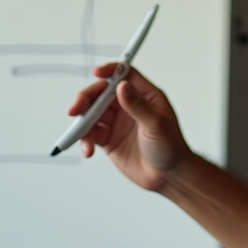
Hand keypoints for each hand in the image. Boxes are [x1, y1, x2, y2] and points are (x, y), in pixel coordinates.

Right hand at [68, 66, 190, 190]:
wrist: (168, 177)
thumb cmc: (171, 148)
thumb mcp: (156, 125)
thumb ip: (138, 106)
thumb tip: (122, 86)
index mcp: (145, 96)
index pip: (124, 74)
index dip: (110, 70)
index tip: (96, 73)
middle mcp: (129, 106)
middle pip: (101, 93)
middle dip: (86, 99)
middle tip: (75, 109)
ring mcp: (117, 122)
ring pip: (92, 113)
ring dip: (83, 123)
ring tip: (84, 139)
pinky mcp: (108, 139)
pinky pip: (90, 133)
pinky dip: (84, 139)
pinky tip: (87, 149)